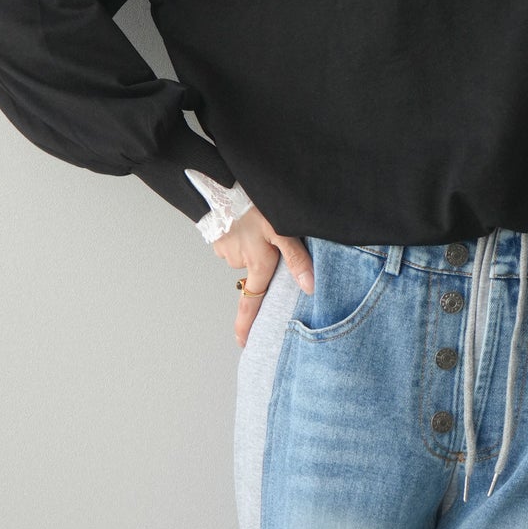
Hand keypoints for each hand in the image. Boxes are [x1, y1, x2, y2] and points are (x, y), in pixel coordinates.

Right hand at [215, 205, 313, 347]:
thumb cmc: (253, 207)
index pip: (251, 302)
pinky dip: (241, 234)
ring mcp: (225, 250)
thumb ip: (297, 258)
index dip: (246, 325)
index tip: (242, 342)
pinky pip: (234, 241)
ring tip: (259, 222)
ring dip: (253, 244)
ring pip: (245, 254)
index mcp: (257, 264)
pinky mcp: (217, 237)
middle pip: (254, 271)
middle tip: (268, 240)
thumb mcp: (282, 230)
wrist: (219, 186)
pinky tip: (246, 219)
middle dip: (262, 261)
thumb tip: (310, 287)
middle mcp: (239, 262)